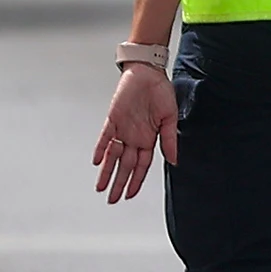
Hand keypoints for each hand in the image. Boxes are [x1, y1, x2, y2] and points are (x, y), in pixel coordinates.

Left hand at [92, 63, 177, 204]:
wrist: (148, 71)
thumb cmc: (161, 92)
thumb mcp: (170, 118)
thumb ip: (169, 140)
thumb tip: (174, 161)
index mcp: (148, 139)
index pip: (141, 167)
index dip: (135, 182)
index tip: (129, 195)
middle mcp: (134, 137)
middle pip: (125, 166)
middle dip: (118, 183)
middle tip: (112, 200)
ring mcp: (122, 129)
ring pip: (112, 156)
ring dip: (107, 171)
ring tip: (100, 187)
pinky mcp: (112, 119)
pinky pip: (105, 137)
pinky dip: (101, 149)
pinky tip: (97, 161)